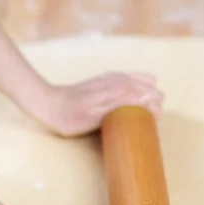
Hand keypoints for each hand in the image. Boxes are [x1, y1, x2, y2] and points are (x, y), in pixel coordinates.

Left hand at [33, 72, 163, 135]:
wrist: (48, 104)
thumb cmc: (71, 115)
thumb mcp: (98, 113)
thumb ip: (124, 101)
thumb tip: (151, 97)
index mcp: (121, 85)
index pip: (154, 94)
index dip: (155, 111)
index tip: (147, 127)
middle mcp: (120, 77)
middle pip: (151, 88)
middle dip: (152, 104)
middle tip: (140, 124)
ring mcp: (113, 78)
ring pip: (142, 85)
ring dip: (144, 100)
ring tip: (135, 119)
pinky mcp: (106, 82)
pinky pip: (131, 85)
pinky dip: (135, 96)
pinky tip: (126, 109)